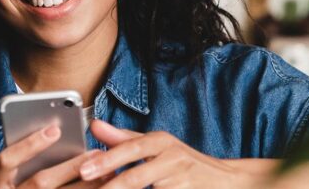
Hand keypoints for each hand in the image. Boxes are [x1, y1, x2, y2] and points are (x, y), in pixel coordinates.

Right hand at [0, 124, 113, 187]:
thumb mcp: (7, 179)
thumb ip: (24, 161)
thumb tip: (58, 135)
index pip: (7, 161)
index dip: (30, 145)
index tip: (55, 130)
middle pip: (40, 182)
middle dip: (71, 167)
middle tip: (98, 152)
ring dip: (85, 186)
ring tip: (108, 172)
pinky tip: (103, 188)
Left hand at [80, 120, 259, 187]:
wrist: (224, 181)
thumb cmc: (183, 164)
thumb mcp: (156, 146)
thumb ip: (124, 139)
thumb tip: (94, 126)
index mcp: (162, 141)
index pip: (131, 149)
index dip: (107, 160)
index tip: (84, 170)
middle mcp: (173, 158)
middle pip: (136, 175)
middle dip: (111, 185)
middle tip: (87, 184)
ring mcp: (180, 180)